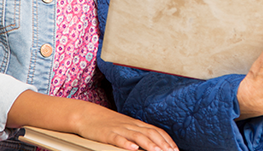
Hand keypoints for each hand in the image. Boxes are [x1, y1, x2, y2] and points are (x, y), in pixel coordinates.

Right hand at [8, 91, 177, 150]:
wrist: (87, 115)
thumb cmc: (108, 123)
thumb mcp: (126, 127)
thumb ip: (139, 133)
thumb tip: (154, 142)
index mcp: (136, 124)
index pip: (156, 131)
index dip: (167, 140)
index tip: (175, 149)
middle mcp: (130, 125)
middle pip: (150, 134)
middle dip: (163, 145)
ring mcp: (119, 129)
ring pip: (137, 136)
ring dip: (149, 145)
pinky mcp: (107, 134)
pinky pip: (118, 139)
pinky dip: (126, 144)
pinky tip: (132, 149)